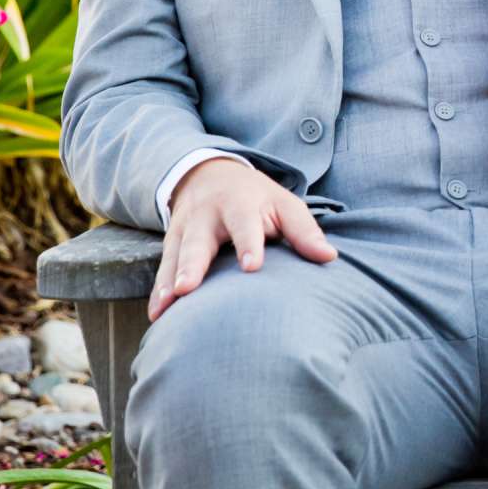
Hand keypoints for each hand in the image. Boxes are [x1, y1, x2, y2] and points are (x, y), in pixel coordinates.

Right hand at [151, 159, 338, 320]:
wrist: (209, 174)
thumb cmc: (257, 198)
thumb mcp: (284, 204)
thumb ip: (304, 231)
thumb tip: (329, 257)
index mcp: (240, 204)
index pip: (245, 224)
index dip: (248, 244)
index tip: (252, 266)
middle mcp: (207, 216)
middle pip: (198, 241)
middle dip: (193, 264)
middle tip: (188, 288)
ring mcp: (185, 229)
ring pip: (175, 256)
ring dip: (169, 280)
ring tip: (168, 304)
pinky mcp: (171, 242)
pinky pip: (163, 267)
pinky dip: (158, 290)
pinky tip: (157, 314)